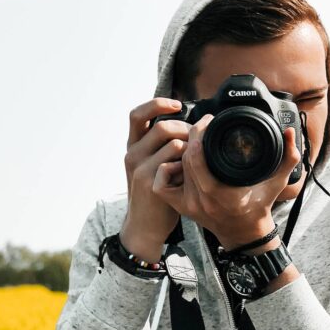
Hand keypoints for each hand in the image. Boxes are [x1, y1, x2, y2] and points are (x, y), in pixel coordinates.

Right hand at [121, 97, 191, 261]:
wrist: (144, 226)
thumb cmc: (155, 194)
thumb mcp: (151, 166)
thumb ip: (161, 147)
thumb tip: (186, 126)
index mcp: (133, 147)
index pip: (138, 114)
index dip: (157, 104)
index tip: (178, 105)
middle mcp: (132, 154)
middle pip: (162, 126)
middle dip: (185, 129)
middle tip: (197, 140)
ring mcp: (140, 168)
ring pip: (172, 142)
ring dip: (190, 146)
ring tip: (195, 158)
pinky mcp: (151, 182)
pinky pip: (176, 162)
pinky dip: (188, 163)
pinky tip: (190, 172)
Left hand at [152, 113, 302, 249]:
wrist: (245, 233)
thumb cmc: (260, 205)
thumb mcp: (277, 181)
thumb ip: (288, 157)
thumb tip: (291, 133)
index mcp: (222, 193)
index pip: (198, 157)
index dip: (201, 134)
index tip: (210, 121)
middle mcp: (202, 199)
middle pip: (186, 158)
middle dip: (193, 135)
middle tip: (204, 124)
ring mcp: (189, 204)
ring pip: (175, 167)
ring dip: (182, 149)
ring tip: (194, 138)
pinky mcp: (182, 207)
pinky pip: (162, 185)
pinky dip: (166, 170)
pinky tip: (179, 161)